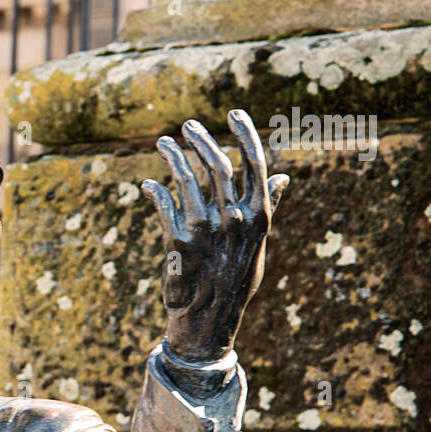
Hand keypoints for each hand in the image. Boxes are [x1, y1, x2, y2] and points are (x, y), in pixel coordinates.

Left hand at [141, 110, 288, 362]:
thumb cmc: (235, 278)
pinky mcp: (177, 241)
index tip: (234, 112)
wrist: (209, 319)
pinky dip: (154, 190)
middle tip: (188, 125)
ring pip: (186, 178)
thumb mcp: (257, 246)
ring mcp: (205, 230)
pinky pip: (163, 204)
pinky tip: (149, 184)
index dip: (245, 134)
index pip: (255, 164)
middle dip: (201, 140)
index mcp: (258, 217)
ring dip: (172, 155)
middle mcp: (233, 220)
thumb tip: (281, 178)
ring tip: (163, 143)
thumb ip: (265, 208)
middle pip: (218, 165)